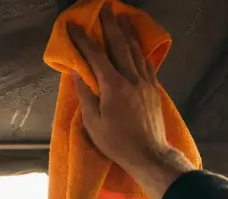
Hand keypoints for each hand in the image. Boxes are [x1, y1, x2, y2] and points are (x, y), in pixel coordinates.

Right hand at [68, 7, 193, 198]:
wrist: (148, 154)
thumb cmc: (116, 142)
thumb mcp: (93, 123)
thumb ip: (86, 96)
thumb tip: (78, 73)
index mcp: (113, 86)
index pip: (95, 56)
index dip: (83, 39)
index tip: (74, 26)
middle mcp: (131, 78)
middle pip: (119, 45)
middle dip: (110, 25)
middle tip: (105, 9)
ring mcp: (145, 82)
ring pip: (135, 51)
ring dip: (127, 33)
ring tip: (122, 18)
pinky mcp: (153, 89)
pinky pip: (146, 63)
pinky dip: (139, 50)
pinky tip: (137, 46)